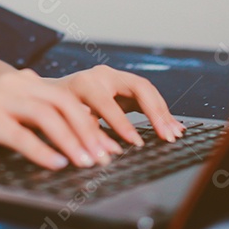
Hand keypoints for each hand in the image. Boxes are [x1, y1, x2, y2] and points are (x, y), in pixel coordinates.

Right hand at [0, 67, 169, 170]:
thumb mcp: (6, 111)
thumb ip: (33, 117)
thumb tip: (70, 136)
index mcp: (25, 82)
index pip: (69, 98)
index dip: (92, 122)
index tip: (109, 145)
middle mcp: (16, 85)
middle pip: (64, 104)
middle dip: (89, 131)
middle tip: (105, 156)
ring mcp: (0, 99)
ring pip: (47, 116)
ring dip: (71, 141)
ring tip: (87, 163)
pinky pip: (20, 135)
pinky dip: (41, 150)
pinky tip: (55, 165)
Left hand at [46, 64, 185, 144]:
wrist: (53, 94)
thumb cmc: (57, 110)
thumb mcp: (66, 122)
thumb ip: (87, 135)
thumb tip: (108, 154)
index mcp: (85, 83)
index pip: (107, 102)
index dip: (122, 123)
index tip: (136, 143)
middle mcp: (103, 75)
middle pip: (139, 88)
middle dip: (155, 114)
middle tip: (168, 136)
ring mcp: (117, 77)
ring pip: (148, 91)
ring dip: (163, 113)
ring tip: (175, 134)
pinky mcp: (126, 85)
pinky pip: (148, 96)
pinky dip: (160, 112)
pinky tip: (172, 126)